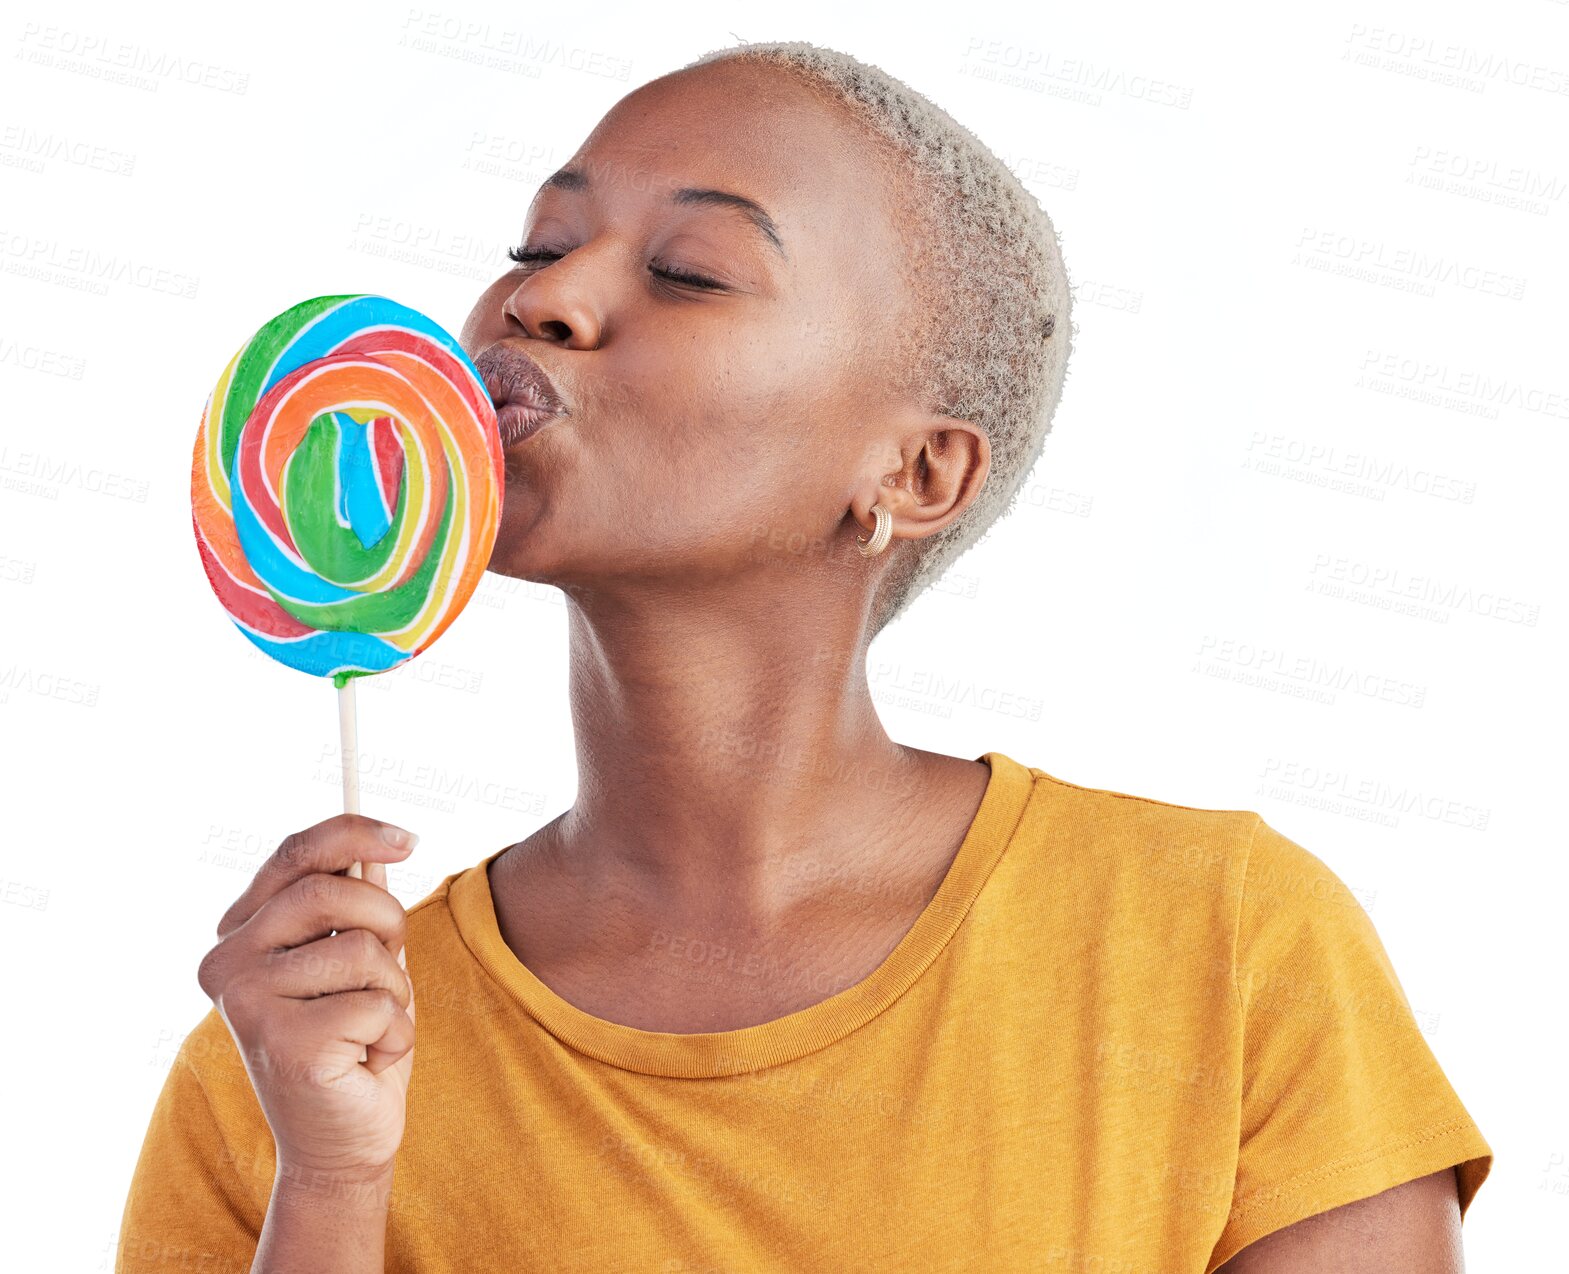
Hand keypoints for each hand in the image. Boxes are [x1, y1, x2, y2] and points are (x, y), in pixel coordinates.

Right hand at [197, 815, 417, 1182]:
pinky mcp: (284, 1044)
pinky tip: (366, 1061)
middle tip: (393, 962)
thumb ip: (357, 907)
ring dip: (394, 990)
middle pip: (330, 891)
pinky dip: (394, 1032)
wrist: (343, 1141)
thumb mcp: (360, 962)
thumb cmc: (353, 1043)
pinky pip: (377, 1004)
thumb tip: (379, 846)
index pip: (294, 855)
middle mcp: (226, 964)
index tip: (409, 838)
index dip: (354, 832)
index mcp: (239, 934)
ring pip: (363, 950)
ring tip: (370, 1026)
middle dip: (387, 920)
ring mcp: (247, 1004)